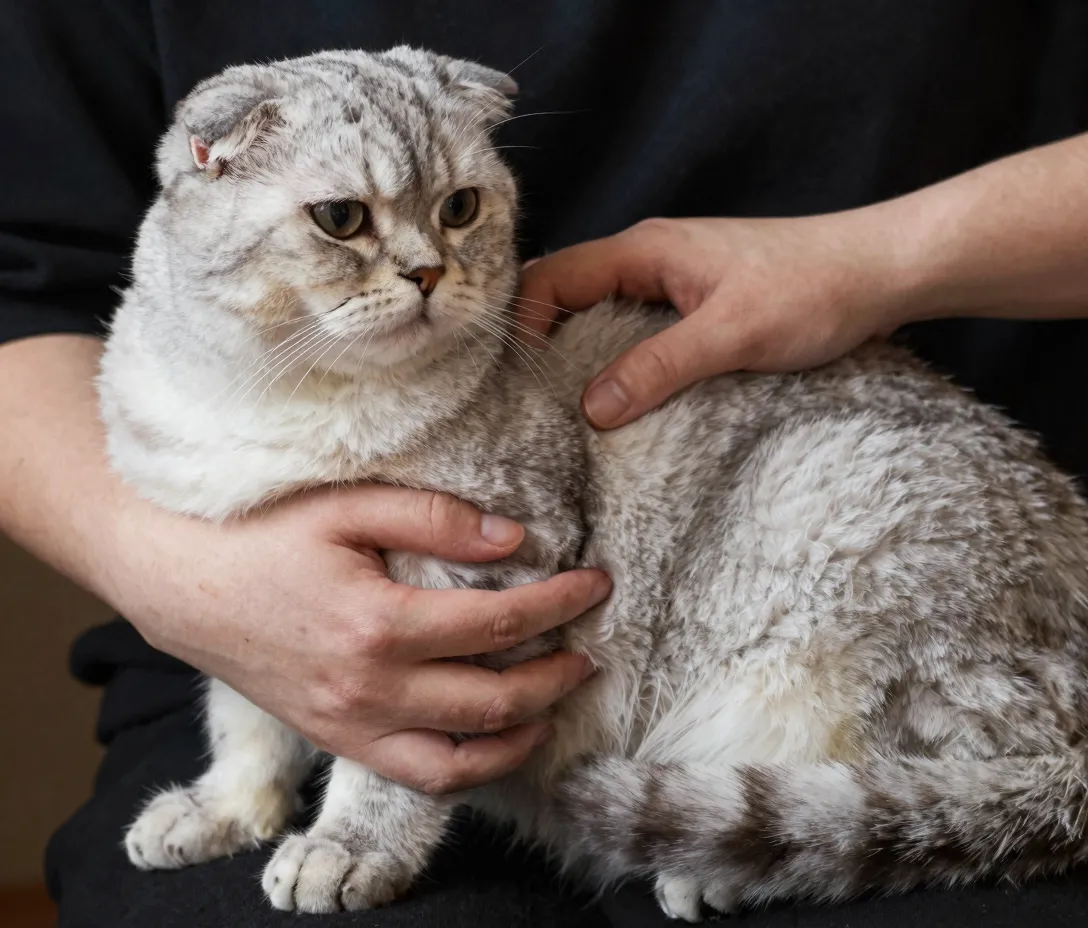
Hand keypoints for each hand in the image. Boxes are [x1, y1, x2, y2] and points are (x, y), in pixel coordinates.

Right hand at [109, 484, 609, 793]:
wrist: (179, 583)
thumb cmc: (260, 535)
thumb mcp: (346, 505)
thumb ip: (433, 519)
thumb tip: (514, 540)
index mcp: (378, 624)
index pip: (498, 622)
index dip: (559, 604)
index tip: (597, 584)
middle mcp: (370, 690)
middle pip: (494, 702)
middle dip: (556, 677)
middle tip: (589, 650)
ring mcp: (351, 726)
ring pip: (460, 762)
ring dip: (521, 737)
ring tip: (556, 705)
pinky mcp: (337, 741)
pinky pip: (417, 776)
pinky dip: (469, 768)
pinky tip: (495, 738)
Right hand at [518, 212, 921, 428]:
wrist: (882, 271)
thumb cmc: (814, 288)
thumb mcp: (731, 334)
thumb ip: (659, 367)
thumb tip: (592, 408)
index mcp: (646, 249)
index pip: (554, 276)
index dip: (525, 323)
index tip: (522, 381)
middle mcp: (652, 258)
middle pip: (571, 295)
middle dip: (547, 344)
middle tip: (536, 404)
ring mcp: (677, 280)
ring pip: (606, 315)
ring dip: (588, 356)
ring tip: (573, 411)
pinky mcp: (701, 303)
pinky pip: (641, 329)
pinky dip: (626, 361)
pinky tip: (630, 400)